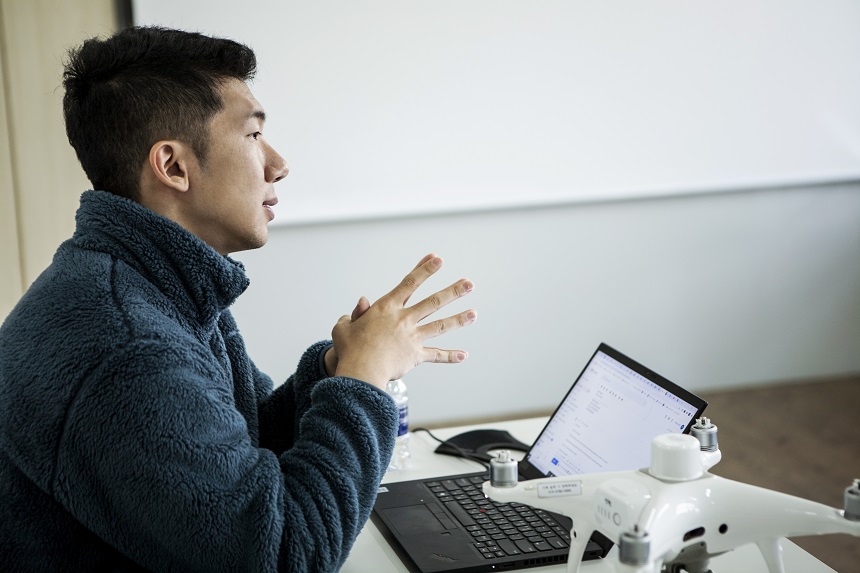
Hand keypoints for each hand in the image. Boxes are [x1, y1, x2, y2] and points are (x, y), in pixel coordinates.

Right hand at [330, 254, 476, 388]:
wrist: (361, 370)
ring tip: (474, 313)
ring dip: (459, 319)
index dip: (424, 270)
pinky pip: (436, 355)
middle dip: (453, 291)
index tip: (437, 259)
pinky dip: (450, 356)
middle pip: (433, 302)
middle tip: (469, 283)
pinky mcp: (416, 355)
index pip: (409, 283)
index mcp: (387, 308)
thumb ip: (354, 314)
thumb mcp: (344, 326)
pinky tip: (464, 355)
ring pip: (440, 325)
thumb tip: (362, 302)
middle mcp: (404, 320)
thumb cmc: (350, 348)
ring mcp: (413, 337)